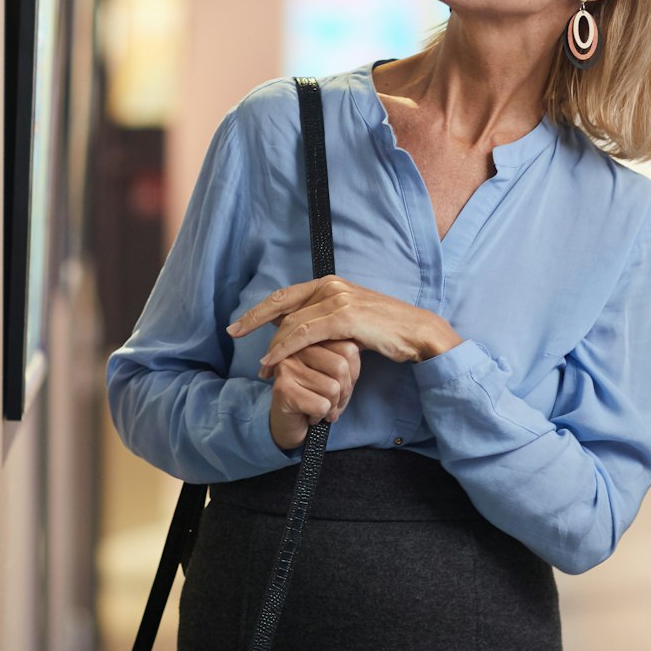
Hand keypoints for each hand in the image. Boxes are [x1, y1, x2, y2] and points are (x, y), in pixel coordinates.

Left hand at [228, 276, 459, 369]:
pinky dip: (285, 349)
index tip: (238, 325)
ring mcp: (337, 299)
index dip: (258, 310)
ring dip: (272, 346)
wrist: (416, 331)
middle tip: (234, 337)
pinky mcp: (344, 317)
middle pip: (281, 305)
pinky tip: (274, 361)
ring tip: (261, 367)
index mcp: (329, 283)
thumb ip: (325, 320)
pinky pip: (304, 334)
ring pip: (291, 323)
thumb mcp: (350, 320)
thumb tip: (300, 332)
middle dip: (255, 323)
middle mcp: (330, 286)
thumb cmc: (385, 330)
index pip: (285, 295)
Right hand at [264, 338, 361, 450]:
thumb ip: (348, 360)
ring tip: (320, 408)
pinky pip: (321, 405)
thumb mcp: (337, 375)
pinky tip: (310, 416)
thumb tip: (362, 348)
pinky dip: (321, 416)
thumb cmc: (317, 397)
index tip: (340, 386)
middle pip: (341, 367)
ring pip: (332, 388)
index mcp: (311, 339)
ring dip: (332, 406)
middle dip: (344, 392)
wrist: (289, 425)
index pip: (349, 349)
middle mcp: (296, 349)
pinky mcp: (282, 389)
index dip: (353, 374)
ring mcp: (286, 367)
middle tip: (332, 402)